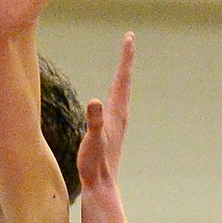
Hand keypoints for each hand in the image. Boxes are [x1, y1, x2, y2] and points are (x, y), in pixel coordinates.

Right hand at [77, 33, 133, 200]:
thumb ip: (93, 121)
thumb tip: (95, 101)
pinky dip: (117, 91)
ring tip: (124, 62)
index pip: (122, 78)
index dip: (125, 58)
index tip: (129, 37)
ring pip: (123, 92)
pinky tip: (115, 95)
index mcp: (116, 112)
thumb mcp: (92, 140)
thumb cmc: (95, 163)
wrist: (102, 185)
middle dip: (126, 60)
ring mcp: (118, 122)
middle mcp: (120, 114)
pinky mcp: (113, 130)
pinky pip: (117, 103)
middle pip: (125, 81)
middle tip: (128, 40)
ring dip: (123, 75)